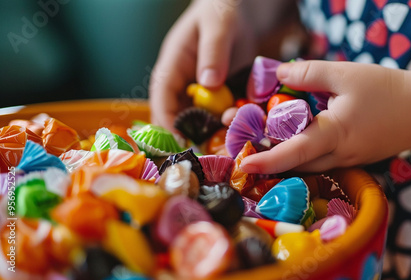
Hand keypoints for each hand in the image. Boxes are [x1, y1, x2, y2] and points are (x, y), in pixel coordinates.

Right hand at [149, 0, 255, 130]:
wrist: (240, 11)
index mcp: (173, 64)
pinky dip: (228, 122)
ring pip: (199, 119)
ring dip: (213, 130)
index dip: (167, 121)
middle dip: (191, 134)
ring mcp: (201, 90)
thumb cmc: (222, 10)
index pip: (161, 97)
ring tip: (231, 136)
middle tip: (209, 150)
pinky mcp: (219, 94)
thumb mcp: (219, 25)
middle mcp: (183, 82)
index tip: (181, 141)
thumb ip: (213, 51)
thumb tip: (208, 82)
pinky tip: (242, 125)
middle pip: (177, 115)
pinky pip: (219, 114)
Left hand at [240, 60, 410, 173]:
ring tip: (259, 136)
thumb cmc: (388, 90)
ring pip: (307, 163)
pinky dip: (301, 150)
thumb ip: (309, 74)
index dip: (267, 160)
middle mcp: (338, 155)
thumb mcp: (346, 74)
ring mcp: (347, 160)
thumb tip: (278, 75)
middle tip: (240, 139)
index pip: (294, 153)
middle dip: (266, 156)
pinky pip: (321, 159)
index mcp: (334, 135)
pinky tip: (292, 135)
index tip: (243, 164)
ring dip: (282, 155)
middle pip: (294, 163)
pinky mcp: (353, 158)